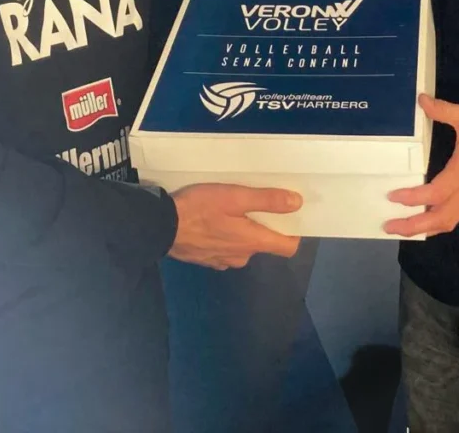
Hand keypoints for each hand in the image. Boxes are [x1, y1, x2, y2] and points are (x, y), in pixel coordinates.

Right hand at [168, 183, 302, 269]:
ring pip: (242, 246)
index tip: (290, 215)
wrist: (160, 227)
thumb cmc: (200, 209)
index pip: (287, 247)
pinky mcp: (206, 260)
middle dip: (262, 226)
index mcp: (252, 242)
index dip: (293, 232)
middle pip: (263, 243)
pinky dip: (223, 238)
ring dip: (240, 232)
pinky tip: (211, 223)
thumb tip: (298, 203)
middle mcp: (242, 257)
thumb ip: (266, 200)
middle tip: (252, 204)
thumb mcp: (235, 196)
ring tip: (229, 211)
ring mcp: (222, 261)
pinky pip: (224, 249)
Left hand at [384, 96, 458, 237]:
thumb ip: (442, 109)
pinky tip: (426, 217)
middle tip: (389, 226)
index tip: (393, 196)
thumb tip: (421, 100)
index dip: (414, 198)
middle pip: (443, 218)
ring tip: (403, 226)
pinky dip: (440, 221)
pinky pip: (458, 214)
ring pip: (451, 220)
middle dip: (416, 226)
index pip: (437, 193)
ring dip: (427, 227)